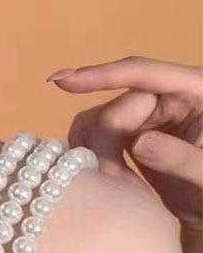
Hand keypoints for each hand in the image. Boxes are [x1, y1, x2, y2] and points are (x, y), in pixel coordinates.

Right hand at [47, 56, 202, 232]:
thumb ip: (183, 159)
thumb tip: (138, 144)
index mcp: (196, 89)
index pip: (143, 73)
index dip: (102, 75)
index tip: (63, 82)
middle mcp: (170, 94)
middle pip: (119, 102)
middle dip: (107, 136)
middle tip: (108, 175)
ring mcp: (152, 112)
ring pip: (103, 116)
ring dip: (97, 146)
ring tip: (109, 180)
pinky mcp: (136, 129)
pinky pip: (101, 130)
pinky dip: (95, 150)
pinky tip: (101, 173)